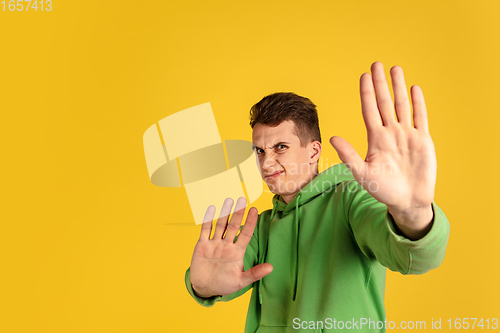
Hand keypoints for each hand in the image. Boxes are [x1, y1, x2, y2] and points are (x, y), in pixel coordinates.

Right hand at [190, 197, 272, 297]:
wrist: (205, 288)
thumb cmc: (225, 284)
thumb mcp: (241, 281)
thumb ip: (255, 274)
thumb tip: (271, 267)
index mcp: (237, 252)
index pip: (246, 234)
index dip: (250, 222)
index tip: (255, 210)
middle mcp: (226, 245)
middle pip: (233, 226)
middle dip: (238, 213)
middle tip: (242, 199)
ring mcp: (214, 244)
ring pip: (220, 225)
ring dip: (224, 213)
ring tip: (229, 200)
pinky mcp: (202, 245)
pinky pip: (205, 230)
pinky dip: (208, 220)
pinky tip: (211, 208)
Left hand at [329, 62, 435, 233]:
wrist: (407, 201)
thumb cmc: (383, 189)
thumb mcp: (362, 172)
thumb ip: (349, 154)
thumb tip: (332, 137)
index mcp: (375, 138)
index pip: (369, 110)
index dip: (366, 93)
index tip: (363, 76)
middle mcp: (390, 132)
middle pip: (384, 102)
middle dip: (380, 83)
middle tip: (376, 64)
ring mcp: (407, 135)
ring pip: (402, 105)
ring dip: (398, 87)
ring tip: (395, 69)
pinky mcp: (423, 140)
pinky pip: (420, 117)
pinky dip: (418, 103)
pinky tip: (414, 88)